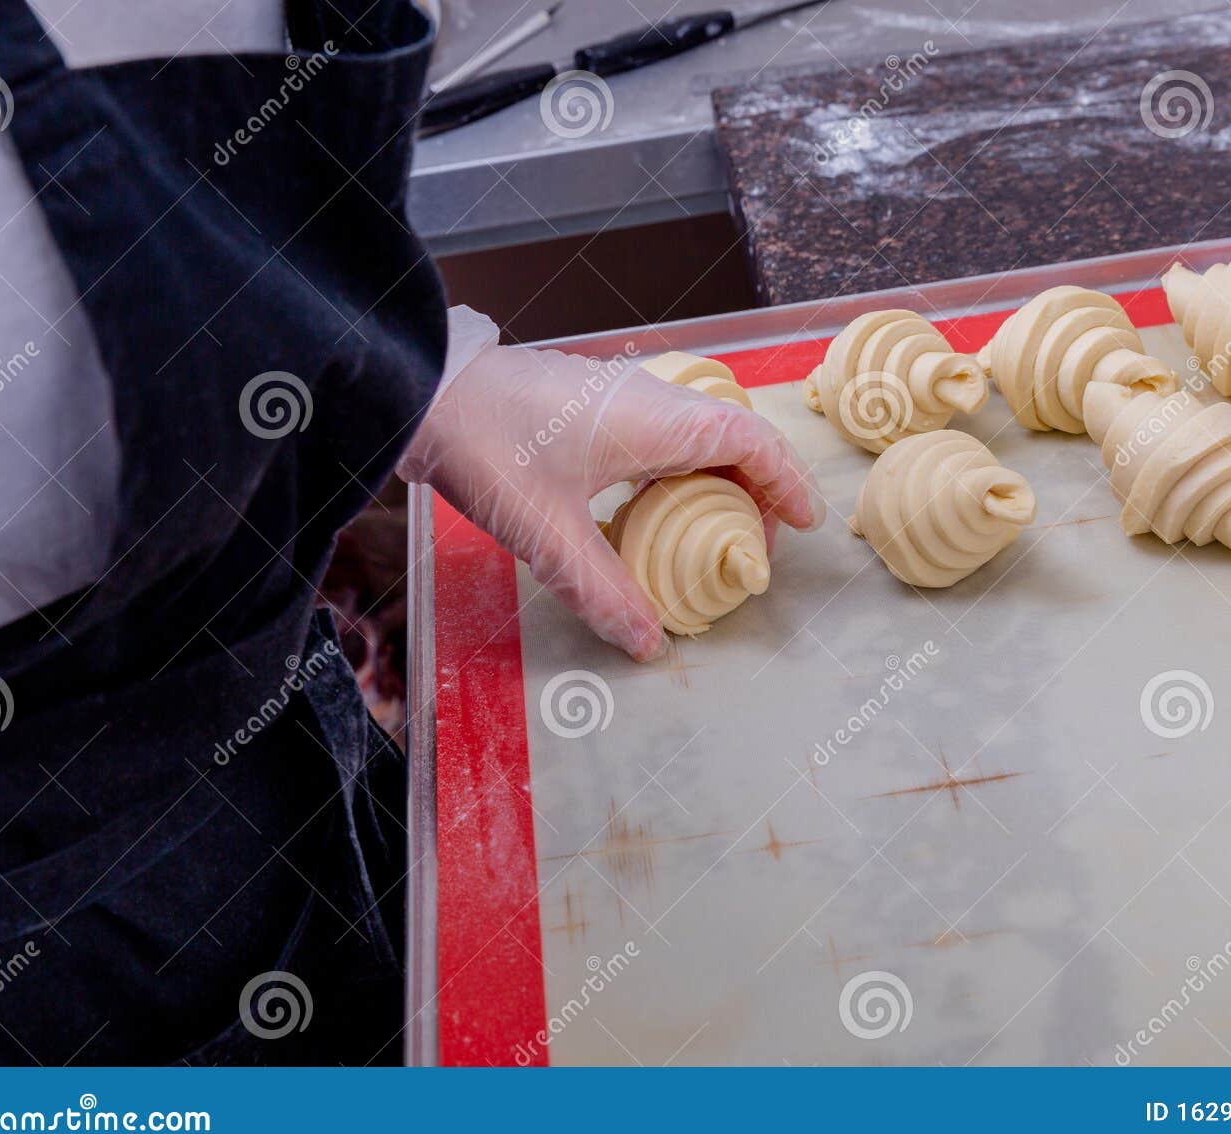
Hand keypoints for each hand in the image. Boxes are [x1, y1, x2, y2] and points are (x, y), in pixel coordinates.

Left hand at [399, 331, 822, 660]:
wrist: (426, 393)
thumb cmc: (489, 448)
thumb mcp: (547, 533)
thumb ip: (602, 591)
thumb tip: (648, 643)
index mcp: (658, 420)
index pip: (751, 441)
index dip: (786, 481)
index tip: (804, 521)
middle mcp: (649, 399)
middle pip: (731, 437)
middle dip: (755, 489)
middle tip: (753, 545)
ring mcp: (619, 396)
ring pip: (695, 434)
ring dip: (714, 479)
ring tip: (712, 532)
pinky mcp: (591, 404)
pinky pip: (660, 434)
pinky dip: (677, 471)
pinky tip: (652, 510)